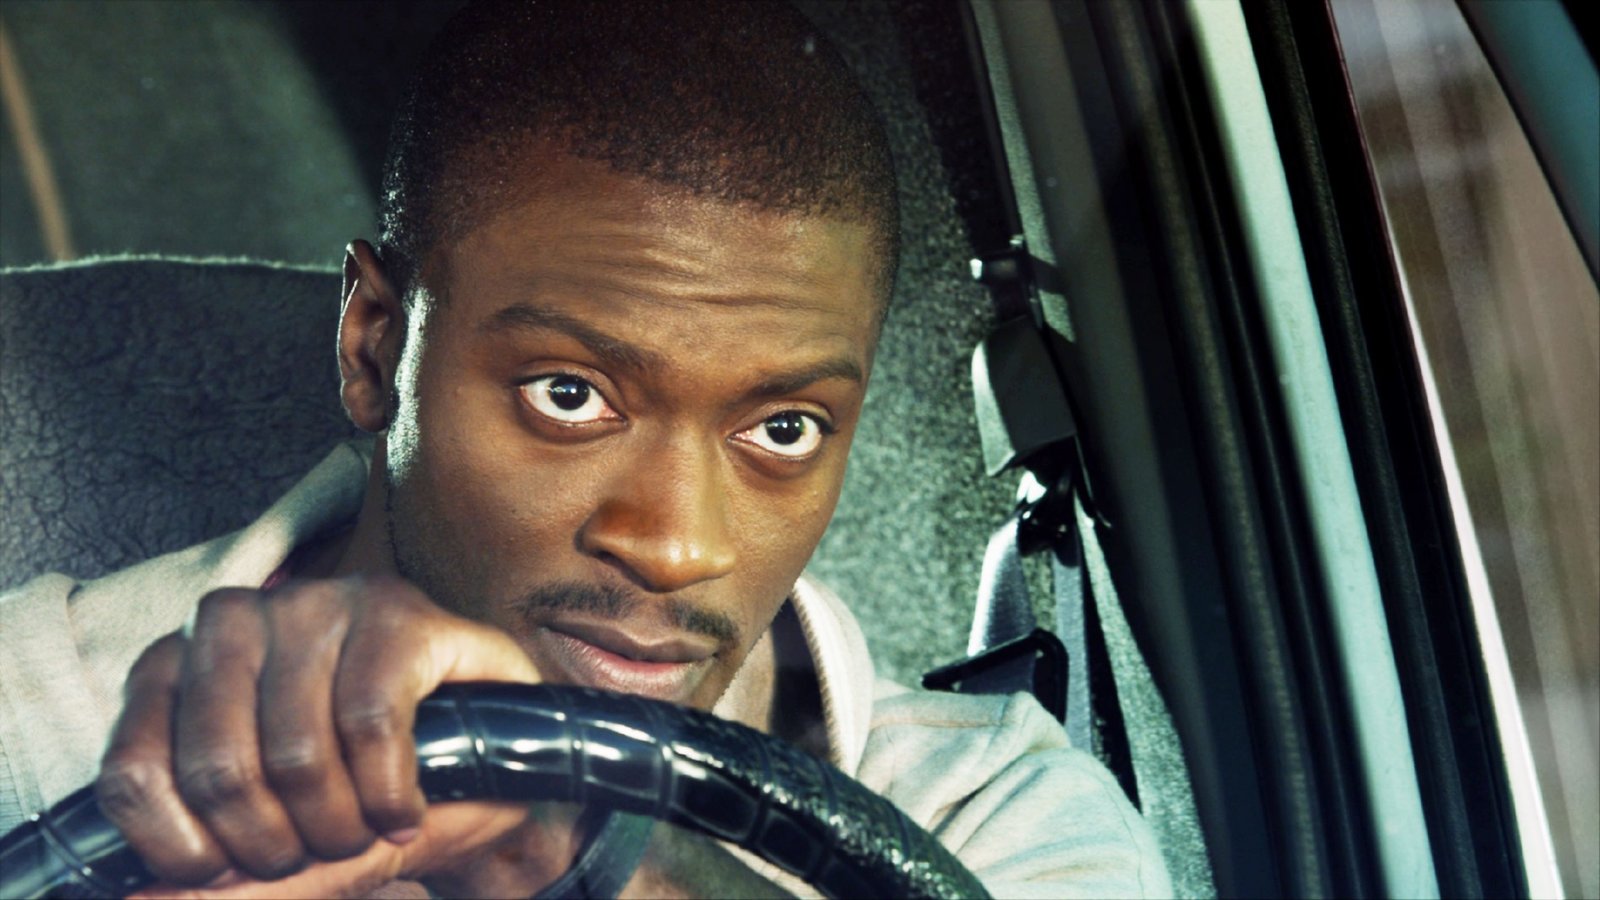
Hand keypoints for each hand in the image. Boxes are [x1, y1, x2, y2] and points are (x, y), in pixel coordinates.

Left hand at [92, 575, 559, 896]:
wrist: (496, 752)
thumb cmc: (374, 788)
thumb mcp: (290, 842)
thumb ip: (222, 878)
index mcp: (182, 667)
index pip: (134, 774)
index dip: (186, 851)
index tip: (237, 873)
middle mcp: (240, 619)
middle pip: (218, 770)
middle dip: (275, 847)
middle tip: (320, 855)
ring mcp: (321, 604)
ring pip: (295, 751)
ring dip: (340, 827)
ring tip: (367, 832)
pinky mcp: (399, 611)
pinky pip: (371, 724)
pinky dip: (389, 794)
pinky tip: (403, 810)